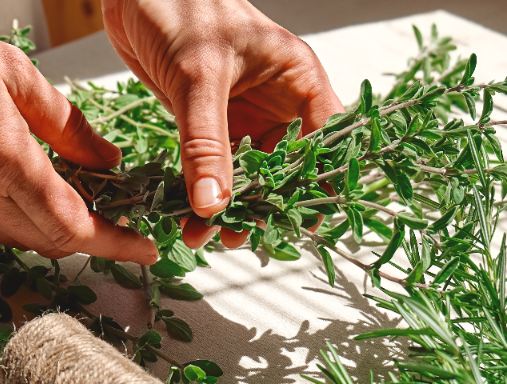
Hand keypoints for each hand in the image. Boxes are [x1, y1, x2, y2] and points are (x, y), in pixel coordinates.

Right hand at [0, 9, 157, 262]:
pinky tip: (40, 198)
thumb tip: (106, 159)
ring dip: (59, 232)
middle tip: (124, 227)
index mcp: (3, 160)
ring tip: (88, 209)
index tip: (144, 248)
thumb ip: (67, 125)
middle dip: (95, 241)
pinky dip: (26, 221)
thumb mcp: (18, 76)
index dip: (115, 243)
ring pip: (23, 239)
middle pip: (51, 242)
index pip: (72, 226)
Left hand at [101, 0, 343, 248]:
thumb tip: (213, 205)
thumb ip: (206, 145)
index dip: (319, 184)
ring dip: (227, 206)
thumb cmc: (181, 5)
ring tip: (202, 236)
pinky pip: (213, 166)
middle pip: (284, 167)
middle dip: (262, 206)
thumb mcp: (199, 78)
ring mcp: (242, 112)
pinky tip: (186, 217)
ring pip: (246, 173)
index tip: (301, 222)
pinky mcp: (209, 119)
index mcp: (296, 80)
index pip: (325, 141)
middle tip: (236, 238)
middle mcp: (276, 100)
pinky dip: (201, 191)